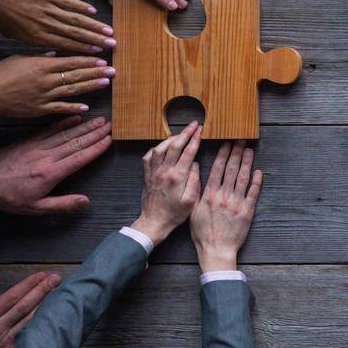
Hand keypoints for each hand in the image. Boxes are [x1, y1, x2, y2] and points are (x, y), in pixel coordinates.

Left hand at [0, 0, 114, 53]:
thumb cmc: (1, 18)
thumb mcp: (16, 36)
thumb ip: (36, 42)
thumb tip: (52, 48)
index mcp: (38, 36)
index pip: (66, 44)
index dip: (84, 49)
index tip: (98, 53)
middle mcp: (46, 24)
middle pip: (76, 33)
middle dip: (95, 39)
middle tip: (112, 44)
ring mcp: (48, 8)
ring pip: (75, 19)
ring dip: (94, 25)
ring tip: (108, 30)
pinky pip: (68, 2)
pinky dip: (81, 6)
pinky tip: (93, 11)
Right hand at [0, 54, 113, 117]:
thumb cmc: (0, 73)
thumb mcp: (20, 58)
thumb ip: (40, 57)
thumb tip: (55, 53)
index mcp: (42, 65)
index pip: (71, 61)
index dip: (88, 61)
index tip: (102, 59)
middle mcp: (46, 80)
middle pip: (76, 75)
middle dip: (96, 72)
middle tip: (113, 70)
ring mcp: (44, 96)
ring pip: (72, 90)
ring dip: (91, 86)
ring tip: (106, 83)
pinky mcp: (39, 109)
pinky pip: (60, 108)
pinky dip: (73, 107)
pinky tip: (86, 106)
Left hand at [0, 116, 112, 213]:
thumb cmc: (11, 199)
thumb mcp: (37, 207)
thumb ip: (63, 204)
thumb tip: (86, 201)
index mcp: (51, 173)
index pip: (79, 158)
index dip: (96, 148)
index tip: (109, 140)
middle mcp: (46, 157)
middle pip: (76, 142)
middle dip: (95, 133)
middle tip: (110, 125)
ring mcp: (37, 147)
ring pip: (65, 134)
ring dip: (84, 126)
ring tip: (99, 119)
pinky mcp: (28, 141)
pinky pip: (49, 130)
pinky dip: (63, 123)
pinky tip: (75, 117)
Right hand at [0, 270, 60, 347]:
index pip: (12, 296)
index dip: (28, 284)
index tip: (41, 275)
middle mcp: (0, 328)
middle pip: (26, 306)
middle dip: (43, 290)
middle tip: (56, 279)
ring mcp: (7, 342)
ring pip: (30, 321)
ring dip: (45, 306)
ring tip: (58, 294)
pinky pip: (27, 337)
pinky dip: (39, 326)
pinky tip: (49, 320)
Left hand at [131, 121, 202, 244]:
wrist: (154, 222)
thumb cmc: (174, 214)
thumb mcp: (191, 201)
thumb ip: (194, 181)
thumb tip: (196, 165)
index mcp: (177, 177)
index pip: (188, 152)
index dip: (195, 139)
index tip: (200, 130)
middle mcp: (164, 171)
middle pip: (174, 146)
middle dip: (185, 133)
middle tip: (193, 124)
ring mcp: (153, 172)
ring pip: (160, 148)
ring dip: (170, 138)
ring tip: (179, 134)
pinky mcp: (147, 175)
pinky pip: (149, 156)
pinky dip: (156, 148)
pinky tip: (162, 147)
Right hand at [190, 142, 262, 272]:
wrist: (217, 249)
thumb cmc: (202, 232)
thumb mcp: (194, 210)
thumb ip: (197, 191)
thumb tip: (197, 173)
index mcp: (210, 194)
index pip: (218, 169)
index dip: (223, 154)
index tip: (227, 143)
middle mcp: (224, 196)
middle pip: (232, 170)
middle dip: (236, 153)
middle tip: (241, 140)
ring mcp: (237, 203)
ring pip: (243, 178)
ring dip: (247, 163)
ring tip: (249, 150)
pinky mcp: (247, 211)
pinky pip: (253, 193)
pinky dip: (256, 182)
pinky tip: (258, 171)